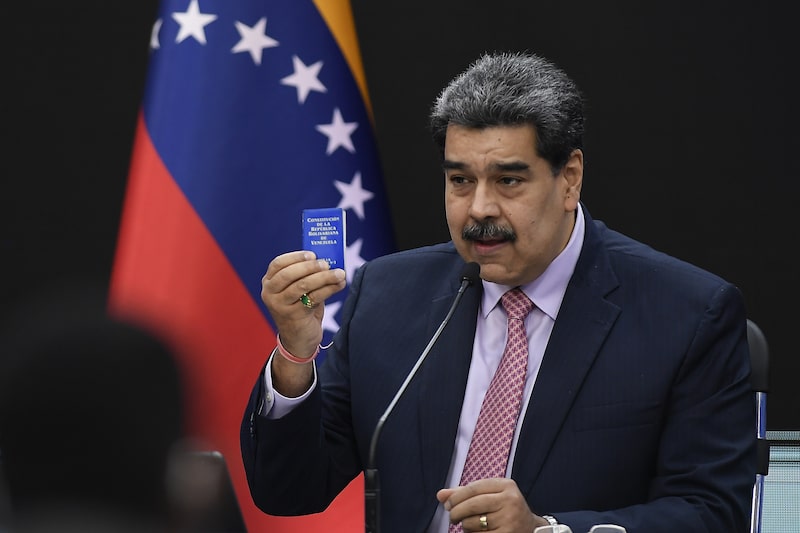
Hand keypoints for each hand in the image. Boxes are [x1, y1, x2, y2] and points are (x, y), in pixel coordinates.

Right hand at [261, 251, 345, 392]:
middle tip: (326, 263)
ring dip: (324, 277)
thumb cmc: (300, 309)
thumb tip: (327, 260)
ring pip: (302, 285)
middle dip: (310, 267)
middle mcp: (270, 293)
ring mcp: (280, 306)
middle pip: (289, 274)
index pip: (278, 264)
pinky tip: (339, 285)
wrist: (298, 340)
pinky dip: (329, 289)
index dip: (295, 257)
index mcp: (269, 283)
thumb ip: (306, 275)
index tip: (312, 254)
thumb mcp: (297, 290)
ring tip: (340, 273)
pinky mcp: (293, 316)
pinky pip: (313, 298)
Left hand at [437, 478, 549, 531]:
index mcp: (506, 485)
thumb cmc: (505, 510)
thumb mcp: (490, 495)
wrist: (530, 529)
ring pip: (473, 522)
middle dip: (456, 512)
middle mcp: (510, 500)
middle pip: (472, 504)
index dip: (455, 497)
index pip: (473, 488)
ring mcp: (510, 519)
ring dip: (465, 526)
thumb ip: (466, 493)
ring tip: (469, 525)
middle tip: (452, 517)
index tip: (447, 504)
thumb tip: (440, 495)